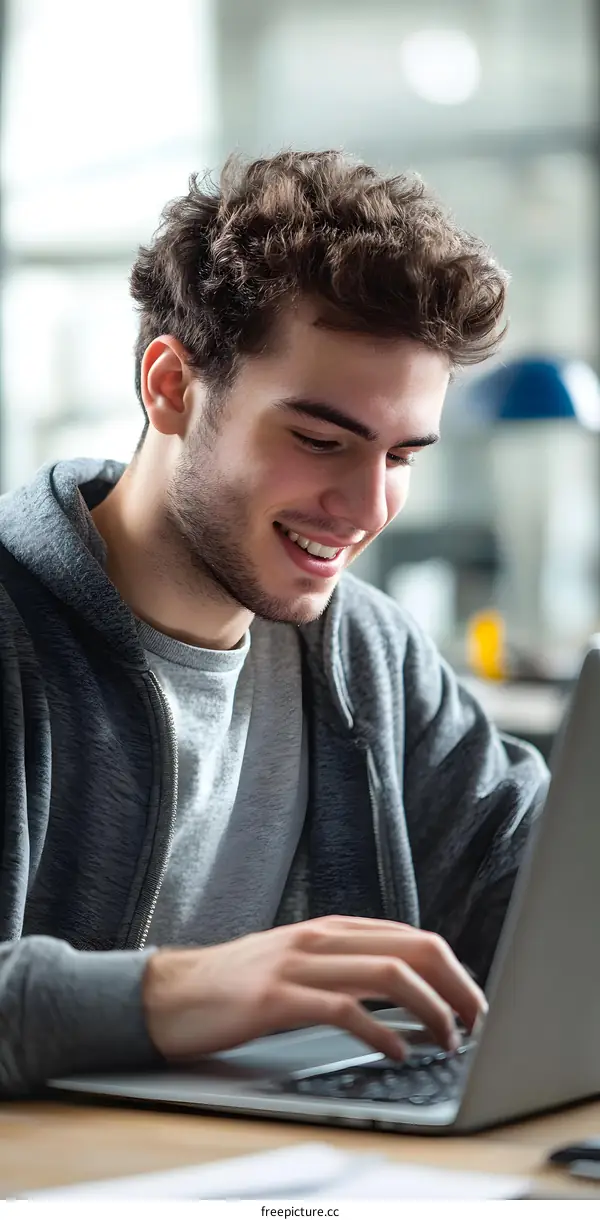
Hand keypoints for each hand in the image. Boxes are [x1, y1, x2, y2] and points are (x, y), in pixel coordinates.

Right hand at [143, 915, 487, 1063]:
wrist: (171, 994)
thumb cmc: (237, 985)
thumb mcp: (299, 963)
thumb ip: (346, 966)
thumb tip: (407, 989)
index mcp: (331, 929)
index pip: (413, 937)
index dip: (454, 971)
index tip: (473, 1003)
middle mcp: (320, 939)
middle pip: (413, 949)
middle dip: (457, 987)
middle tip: (477, 1022)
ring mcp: (298, 965)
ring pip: (388, 975)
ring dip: (431, 1011)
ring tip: (447, 1040)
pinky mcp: (276, 999)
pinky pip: (344, 1010)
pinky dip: (381, 1033)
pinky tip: (396, 1051)